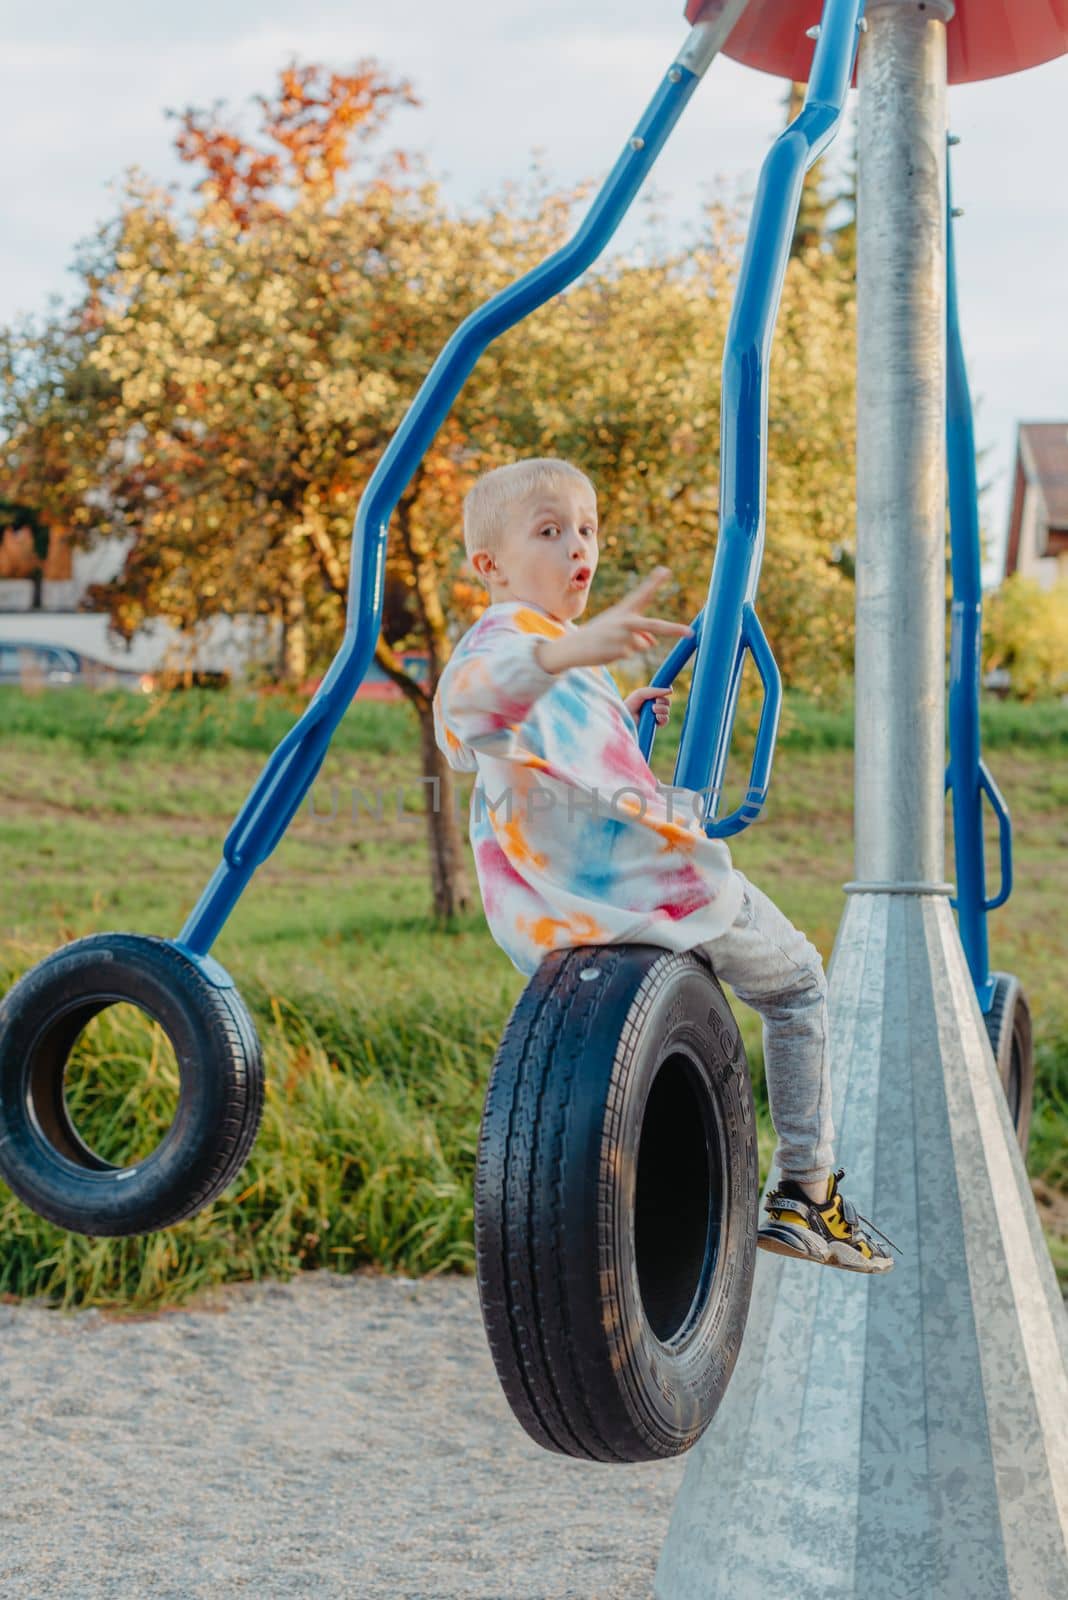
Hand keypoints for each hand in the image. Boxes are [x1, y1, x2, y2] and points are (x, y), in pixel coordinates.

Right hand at [536, 566, 693, 673]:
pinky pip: (631, 654)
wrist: (572, 647)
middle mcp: (624, 621)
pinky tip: (607, 651)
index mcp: (623, 610)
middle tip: (690, 633)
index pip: (641, 594)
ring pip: (642, 644)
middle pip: (654, 625)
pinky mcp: (620, 651)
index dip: (654, 582)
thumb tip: (653, 643)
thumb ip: (638, 632)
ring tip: (610, 644)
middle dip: (673, 629)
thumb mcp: (616, 629)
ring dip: (631, 647)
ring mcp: (623, 636)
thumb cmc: (596, 635)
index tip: (666, 570)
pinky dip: (621, 655)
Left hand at [624, 684, 673, 726]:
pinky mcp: (655, 726)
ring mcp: (655, 716)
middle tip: (654, 702)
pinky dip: (662, 717)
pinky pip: (666, 720)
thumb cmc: (629, 705)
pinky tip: (656, 717)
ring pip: (667, 710)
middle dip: (663, 701)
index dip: (666, 691)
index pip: (664, 693)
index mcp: (651, 697)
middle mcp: (654, 706)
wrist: (624, 719)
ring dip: (662, 709)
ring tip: (653, 709)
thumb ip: (655, 691)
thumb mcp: (641, 694)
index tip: (666, 691)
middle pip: (667, 702)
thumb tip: (671, 690)